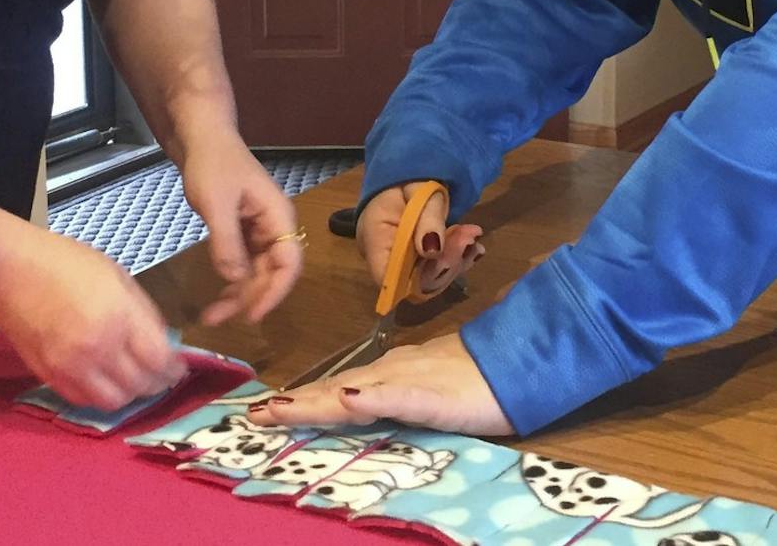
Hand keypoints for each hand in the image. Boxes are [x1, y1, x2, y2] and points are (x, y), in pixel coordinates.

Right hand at [0, 224, 180, 410]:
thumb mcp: (117, 275)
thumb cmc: (67, 262)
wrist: (10, 272)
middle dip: (157, 383)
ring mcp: (71, 367)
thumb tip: (161, 341)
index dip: (175, 369)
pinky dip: (99, 396)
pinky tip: (105, 381)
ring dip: (130, 394)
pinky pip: (83, 401)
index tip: (179, 367)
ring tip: (134, 381)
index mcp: (119, 317)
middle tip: (162, 376)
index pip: (159, 360)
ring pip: (113, 402)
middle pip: (140, 386)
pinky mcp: (49, 377)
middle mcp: (98, 348)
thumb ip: (141, 312)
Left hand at [178, 127, 304, 325]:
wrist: (202, 140)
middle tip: (218, 320)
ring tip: (212, 317)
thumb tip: (235, 279)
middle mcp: (274, 228)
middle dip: (249, 299)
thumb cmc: (213, 164)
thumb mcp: (216, 203)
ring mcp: (259, 232)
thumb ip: (227, 241)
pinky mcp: (244, 234)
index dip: (275, 292)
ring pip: (257, 274)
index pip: (289, 262)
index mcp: (278, 217)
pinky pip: (244, 265)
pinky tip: (217, 297)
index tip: (252, 315)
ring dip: (238, 296)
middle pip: (272, 273)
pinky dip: (232, 282)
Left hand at [247, 332, 510, 435]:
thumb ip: (397, 392)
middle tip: (253, 416)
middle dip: (295, 404)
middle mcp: (393, 372)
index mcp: (390, 372)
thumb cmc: (479, 375)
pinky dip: (375, 398)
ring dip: (317, 401)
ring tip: (280, 408)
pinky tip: (351, 399)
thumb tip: (360, 397)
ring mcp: (413, 382)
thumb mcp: (430, 386)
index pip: (338, 387)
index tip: (264, 410)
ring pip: (358, 392)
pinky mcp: (438, 396)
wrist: (523, 359)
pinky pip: (403, 398)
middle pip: (336, 390)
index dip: (301, 399)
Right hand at [357, 182, 484, 295]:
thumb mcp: (420, 190)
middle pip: (413, 283)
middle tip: (469, 238)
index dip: (418, 278)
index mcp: (373, 238)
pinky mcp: (415, 261)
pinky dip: (456, 260)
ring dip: (455, 261)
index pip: (388, 279)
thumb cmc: (409, 176)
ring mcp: (400, 261)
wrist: (409, 170)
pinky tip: (472, 246)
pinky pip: (434, 271)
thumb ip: (427, 219)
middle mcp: (383, 257)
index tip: (448, 254)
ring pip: (428, 280)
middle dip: (446, 265)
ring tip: (473, 236)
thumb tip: (433, 252)